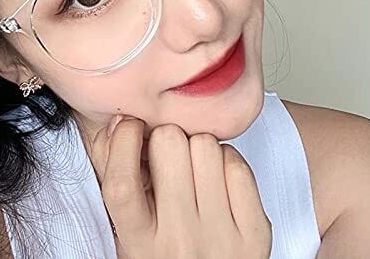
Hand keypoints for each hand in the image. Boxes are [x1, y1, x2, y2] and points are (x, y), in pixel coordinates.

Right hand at [91, 115, 271, 258]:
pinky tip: (219, 181)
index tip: (131, 128)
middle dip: (166, 139)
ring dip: (198, 148)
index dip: (124, 138)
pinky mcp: (255, 233)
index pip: (122, 179)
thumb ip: (114, 174)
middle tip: (168, 157)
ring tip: (194, 172)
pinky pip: (237, 163)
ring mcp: (221, 238)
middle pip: (169, 142)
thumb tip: (119, 123)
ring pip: (206, 145)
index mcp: (138, 243)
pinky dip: (226, 161)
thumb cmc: (165, 252)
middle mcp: (179, 241)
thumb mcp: (128, 227)